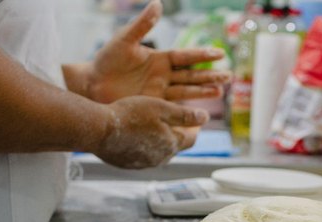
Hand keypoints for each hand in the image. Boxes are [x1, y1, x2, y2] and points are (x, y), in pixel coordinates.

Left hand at [66, 0, 231, 103]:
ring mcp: (160, 91)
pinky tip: (201, 110)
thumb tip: (158, 3)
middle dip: (210, 76)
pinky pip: (175, 106)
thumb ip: (142, 25)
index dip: (202, 55)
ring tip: (221, 91)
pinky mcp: (154, 105)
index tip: (219, 53)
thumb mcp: (124, 40)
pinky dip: (188, 108)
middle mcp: (163, 75)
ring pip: (187, 91)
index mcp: (159, 58)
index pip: (185, 56)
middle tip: (229, 76)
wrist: (92, 85)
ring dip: (204, 91)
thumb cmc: (106, 61)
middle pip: (191, 75)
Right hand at [94, 96, 207, 168]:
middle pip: (176, 146)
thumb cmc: (130, 115)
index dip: (195, 128)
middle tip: (174, 122)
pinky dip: (146, 146)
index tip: (194, 120)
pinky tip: (138, 136)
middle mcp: (161, 158)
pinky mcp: (130, 165)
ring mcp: (145, 164)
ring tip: (156, 128)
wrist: (99, 131)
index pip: (192, 139)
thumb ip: (184, 115)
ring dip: (161, 142)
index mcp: (172, 144)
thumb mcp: (160, 108)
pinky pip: (143, 156)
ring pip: (159, 153)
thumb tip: (206, 117)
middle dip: (178, 134)